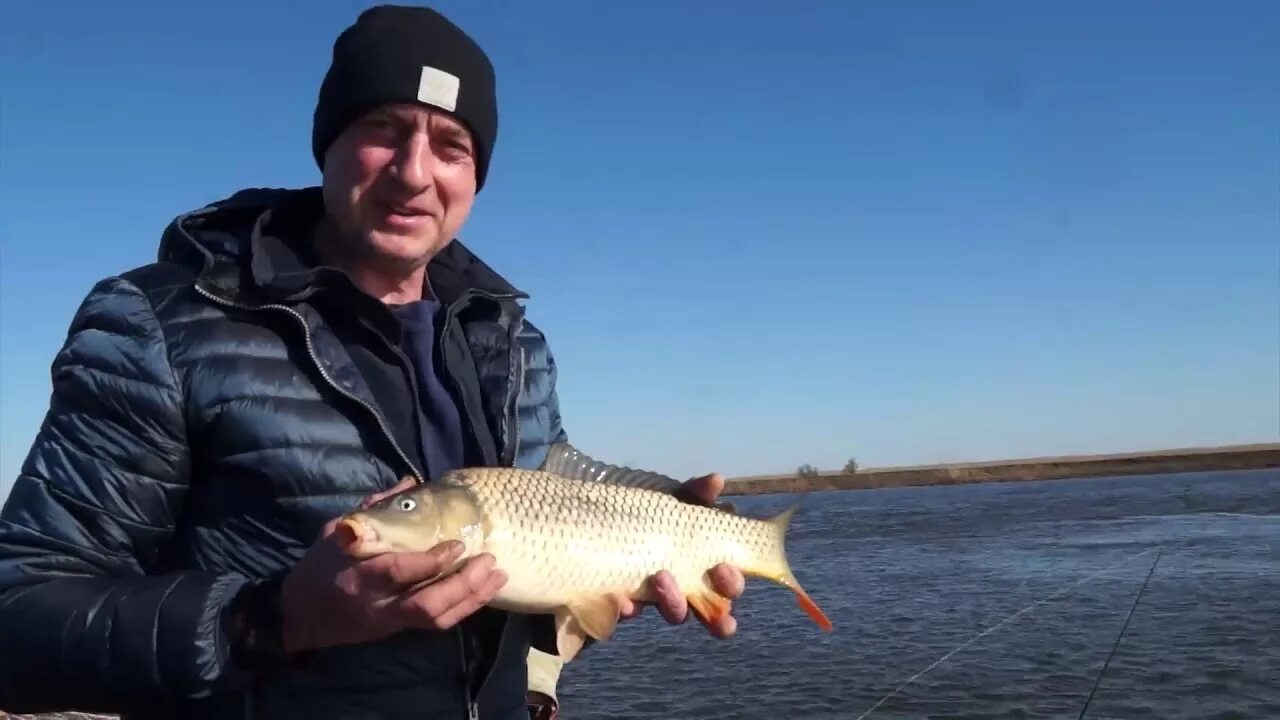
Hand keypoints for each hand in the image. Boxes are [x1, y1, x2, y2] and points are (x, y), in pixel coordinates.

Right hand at [279, 476, 507, 652]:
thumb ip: (373, 509)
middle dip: (462, 585)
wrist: (301, 614)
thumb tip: (409, 482)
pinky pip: (437, 624)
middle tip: (488, 559)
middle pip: (426, 605)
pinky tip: (486, 591)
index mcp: (358, 575)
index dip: (430, 562)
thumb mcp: (337, 531)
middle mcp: (378, 603)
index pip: (398, 572)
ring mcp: (391, 620)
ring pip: (437, 618)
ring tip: (498, 574)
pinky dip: (464, 608)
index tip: (456, 544)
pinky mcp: (400, 629)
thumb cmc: (320, 566)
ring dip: (472, 598)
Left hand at [618, 472, 745, 638]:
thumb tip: (718, 479)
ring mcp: (649, 603)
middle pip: (708, 608)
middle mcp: (680, 590)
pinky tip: (623, 600)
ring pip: (673, 613)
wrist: (579, 532)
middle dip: (713, 604)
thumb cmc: (637, 519)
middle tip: (702, 584)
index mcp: (697, 566)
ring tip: (662, 578)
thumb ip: (692, 494)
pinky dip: (626, 608)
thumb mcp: (665, 504)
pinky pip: (625, 616)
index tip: (724, 569)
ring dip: (674, 601)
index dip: (731, 583)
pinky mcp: (616, 612)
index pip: (725, 584)